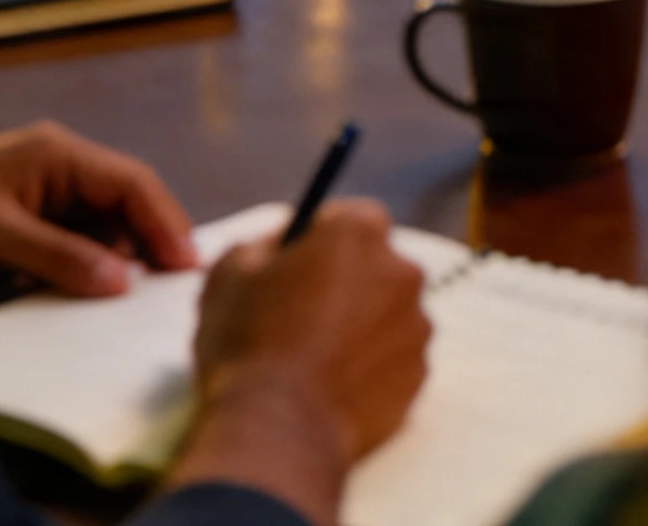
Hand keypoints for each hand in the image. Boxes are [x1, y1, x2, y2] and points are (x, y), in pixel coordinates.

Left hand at [0, 123, 195, 297]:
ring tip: (143, 302)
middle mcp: (60, 169)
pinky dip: (94, 268)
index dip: (165, 223)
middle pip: (127, 203)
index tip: (186, 270)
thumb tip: (122, 281)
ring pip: (107, 226)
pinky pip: (79, 244)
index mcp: (57, 154)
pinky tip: (101, 299)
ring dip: (125, 259)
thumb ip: (57, 256)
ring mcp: (46, 196)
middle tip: (174, 294)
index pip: (132, 183)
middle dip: (154, 242)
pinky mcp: (31, 225)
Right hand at [184, 199, 433, 463]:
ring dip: (359, 324)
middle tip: (300, 313)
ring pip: (385, 313)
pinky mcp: (418, 377)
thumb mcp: (229, 273)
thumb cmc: (248, 343)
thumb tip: (280, 249)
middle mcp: (402, 272)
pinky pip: (392, 358)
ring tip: (314, 356)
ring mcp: (416, 327)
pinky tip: (331, 384)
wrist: (277, 430)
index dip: (316, 240)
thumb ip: (262, 245)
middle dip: (344, 282)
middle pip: (373, 265)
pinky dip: (369, 366)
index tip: (294, 265)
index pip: (347, 217)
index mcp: (359, 233)